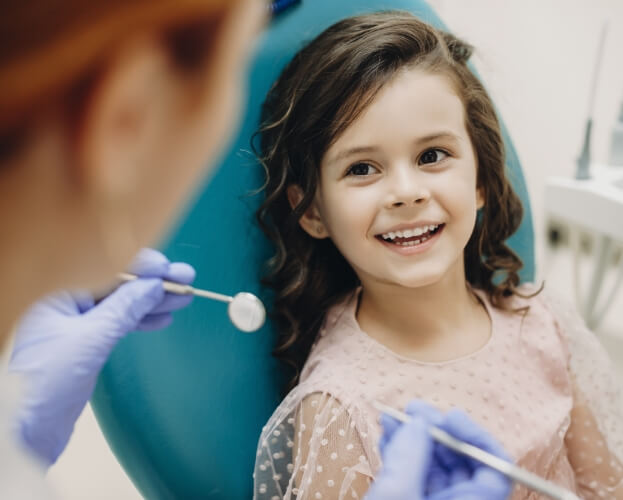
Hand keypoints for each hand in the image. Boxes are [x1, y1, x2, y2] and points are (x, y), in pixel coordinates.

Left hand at [8, 248, 194, 464]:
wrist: (24, 431)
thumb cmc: (42, 383)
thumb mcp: (90, 340)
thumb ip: (124, 309)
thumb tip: (154, 286)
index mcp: (57, 292)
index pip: (106, 267)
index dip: (141, 266)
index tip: (168, 270)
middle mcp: (65, 302)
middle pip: (117, 283)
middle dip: (153, 282)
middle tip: (186, 279)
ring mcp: (75, 323)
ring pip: (121, 303)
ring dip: (152, 301)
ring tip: (183, 297)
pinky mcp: (84, 343)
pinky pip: (118, 322)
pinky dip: (141, 320)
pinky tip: (162, 318)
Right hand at [366, 400, 511, 499]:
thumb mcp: (398, 495)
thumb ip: (410, 457)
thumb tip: (418, 422)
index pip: (496, 467)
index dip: (476, 437)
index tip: (450, 417)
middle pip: (461, 462)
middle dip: (436, 430)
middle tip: (413, 409)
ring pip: (435, 466)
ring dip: (413, 436)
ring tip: (392, 417)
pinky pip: (415, 475)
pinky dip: (402, 453)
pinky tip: (388, 434)